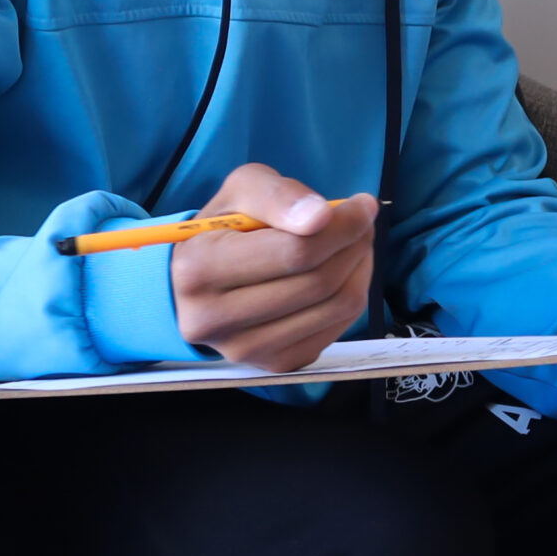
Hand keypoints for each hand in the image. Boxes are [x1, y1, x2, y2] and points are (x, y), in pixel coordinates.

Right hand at [171, 165, 376, 372]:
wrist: (194, 284)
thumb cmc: (221, 230)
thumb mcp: (241, 191)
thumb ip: (278, 195)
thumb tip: (321, 216)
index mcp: (199, 269)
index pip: (294, 252)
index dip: (341, 226)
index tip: (362, 205)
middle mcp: (215, 319)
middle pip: (318, 281)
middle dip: (354, 244)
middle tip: (361, 222)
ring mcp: (245, 349)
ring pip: (335, 307)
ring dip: (359, 268)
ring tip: (355, 243)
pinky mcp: (272, 364)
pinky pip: (336, 331)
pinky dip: (351, 295)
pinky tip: (342, 274)